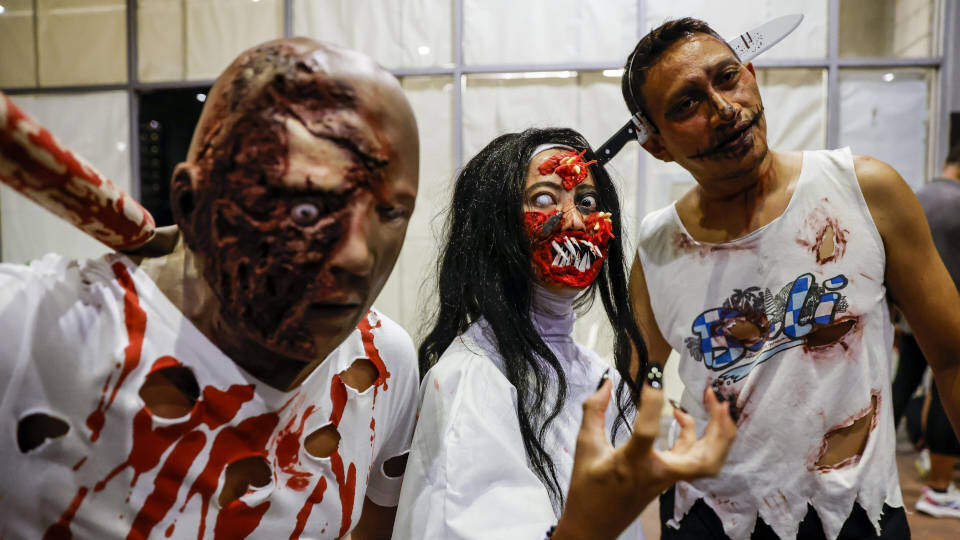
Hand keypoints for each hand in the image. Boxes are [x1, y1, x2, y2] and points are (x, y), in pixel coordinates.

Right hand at [553, 367, 736, 538]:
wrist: (593, 525)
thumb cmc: (587, 489)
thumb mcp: (585, 446)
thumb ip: (594, 410)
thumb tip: (606, 382)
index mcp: (632, 464)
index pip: (648, 432)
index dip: (651, 403)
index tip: (651, 377)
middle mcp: (658, 473)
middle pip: (706, 459)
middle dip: (719, 428)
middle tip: (716, 398)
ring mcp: (668, 477)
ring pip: (709, 461)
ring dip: (719, 434)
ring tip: (716, 405)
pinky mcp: (669, 476)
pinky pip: (693, 457)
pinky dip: (696, 435)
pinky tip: (681, 415)